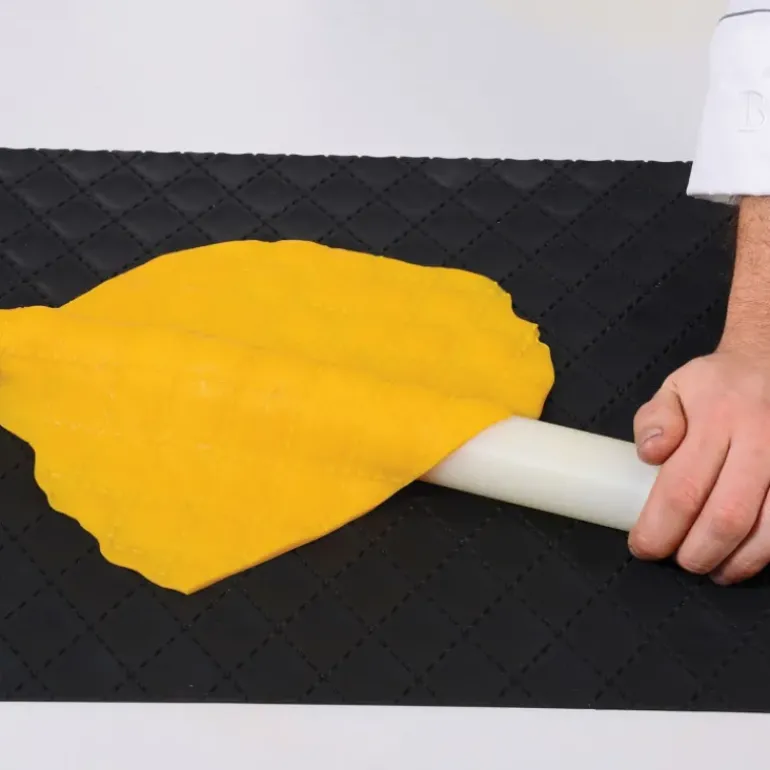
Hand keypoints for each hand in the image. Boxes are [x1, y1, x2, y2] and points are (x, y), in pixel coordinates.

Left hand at [629, 347, 769, 584]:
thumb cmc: (718, 385)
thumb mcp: (675, 388)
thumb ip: (655, 421)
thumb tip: (650, 455)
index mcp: (716, 417)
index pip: (681, 487)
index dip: (659, 528)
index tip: (643, 547)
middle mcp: (761, 439)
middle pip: (727, 516)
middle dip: (697, 552)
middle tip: (680, 562)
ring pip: (769, 529)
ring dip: (738, 561)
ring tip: (714, 570)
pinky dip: (767, 550)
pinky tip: (746, 558)